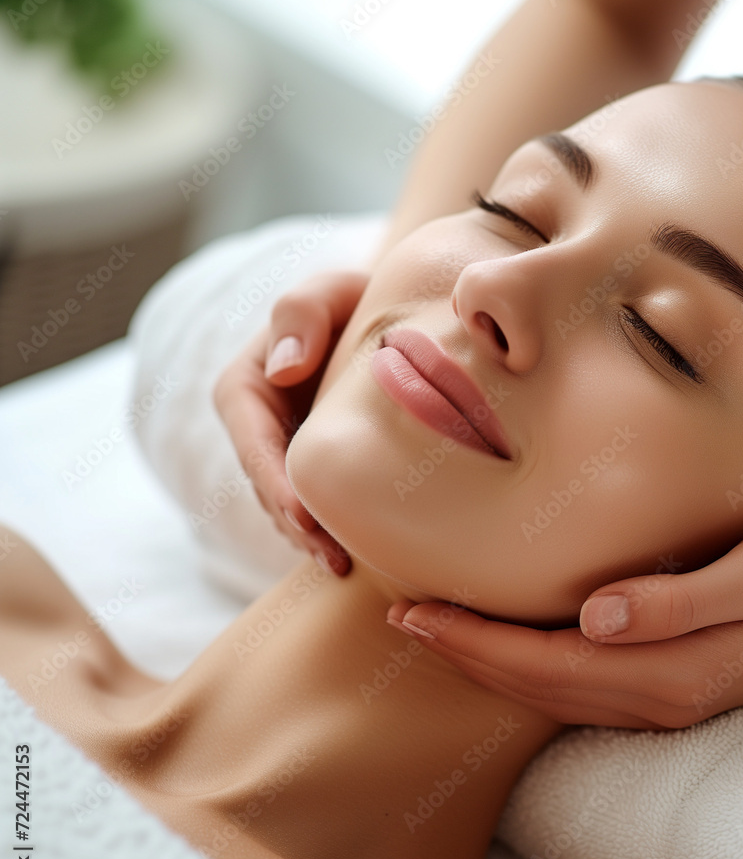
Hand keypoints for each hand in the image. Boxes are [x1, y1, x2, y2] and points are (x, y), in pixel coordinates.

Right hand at [214, 270, 368, 574]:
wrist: (380, 316)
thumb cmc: (352, 298)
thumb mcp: (327, 292)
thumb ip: (301, 313)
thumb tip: (284, 369)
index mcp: (246, 390)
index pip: (254, 447)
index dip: (277, 486)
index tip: (306, 519)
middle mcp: (256, 429)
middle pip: (270, 487)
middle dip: (298, 527)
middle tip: (336, 559)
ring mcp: (283, 453)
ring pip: (289, 506)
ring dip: (314, 539)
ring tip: (347, 567)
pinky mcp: (311, 469)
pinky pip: (315, 505)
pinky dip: (332, 530)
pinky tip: (362, 555)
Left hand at [385, 523, 742, 727]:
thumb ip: (680, 601)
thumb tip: (595, 615)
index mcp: (669, 670)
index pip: (545, 662)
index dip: (476, 641)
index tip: (417, 612)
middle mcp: (655, 696)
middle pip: (534, 683)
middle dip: (464, 655)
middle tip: (403, 620)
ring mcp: (662, 700)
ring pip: (550, 693)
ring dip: (488, 664)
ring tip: (436, 632)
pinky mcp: (669, 689)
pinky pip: (577, 688)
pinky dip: (527, 668)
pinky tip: (508, 646)